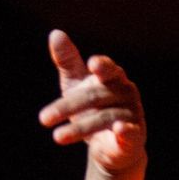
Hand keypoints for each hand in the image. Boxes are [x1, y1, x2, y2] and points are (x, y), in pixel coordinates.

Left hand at [39, 29, 145, 176]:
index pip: (108, 68)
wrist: (108, 146)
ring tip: (57, 137)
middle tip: (43, 118)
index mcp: (113, 77)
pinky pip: (131, 133)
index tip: (92, 65)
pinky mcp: (135, 137)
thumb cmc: (91, 108)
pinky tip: (119, 130)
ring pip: (105, 118)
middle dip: (68, 107)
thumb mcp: (76, 84)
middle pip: (95, 96)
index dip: (102, 66)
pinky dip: (126, 132)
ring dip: (80, 128)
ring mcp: (131, 115)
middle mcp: (126, 93)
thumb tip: (55, 33)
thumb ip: (68, 61)